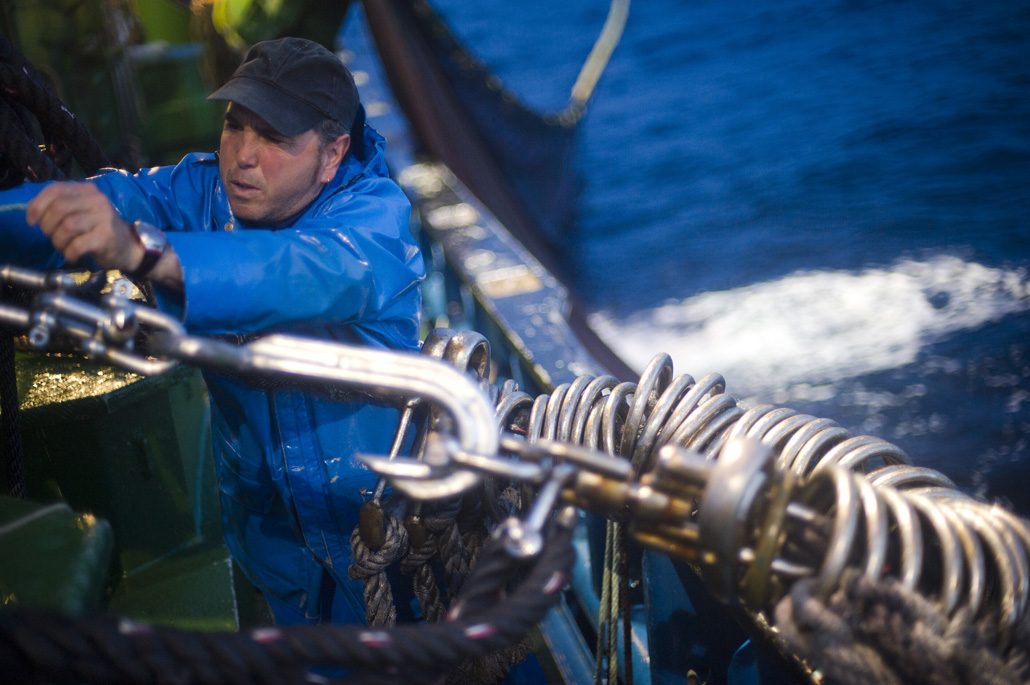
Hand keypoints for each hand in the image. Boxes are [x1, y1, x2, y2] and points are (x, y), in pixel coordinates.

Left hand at [25, 181, 143, 271]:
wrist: (129, 247)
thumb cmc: (99, 229)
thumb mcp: (82, 210)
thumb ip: (62, 205)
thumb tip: (34, 212)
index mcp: (87, 190)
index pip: (55, 190)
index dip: (37, 205)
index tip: (32, 221)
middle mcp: (97, 200)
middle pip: (58, 208)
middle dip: (47, 226)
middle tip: (50, 236)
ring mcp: (103, 218)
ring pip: (67, 227)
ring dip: (58, 241)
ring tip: (62, 247)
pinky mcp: (106, 236)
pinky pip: (78, 244)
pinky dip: (69, 252)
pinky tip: (72, 256)